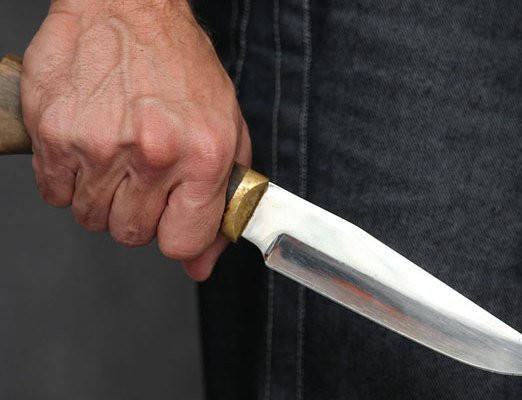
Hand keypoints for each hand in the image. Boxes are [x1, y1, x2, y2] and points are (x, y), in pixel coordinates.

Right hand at [21, 0, 250, 279]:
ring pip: (91, 218)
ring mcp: (98, 145)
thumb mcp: (225, 129)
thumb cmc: (180, 66)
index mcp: (202, 155)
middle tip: (145, 177)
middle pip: (131, 234)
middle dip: (139, 214)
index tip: (174, 221)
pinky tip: (89, 147)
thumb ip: (219, 202)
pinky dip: (70, 180)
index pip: (182, 242)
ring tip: (118, 155)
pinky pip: (55, 194)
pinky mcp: (54, 134)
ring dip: (104, 197)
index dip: (177, 237)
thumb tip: (200, 263)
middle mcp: (152, 153)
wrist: (128, 9)